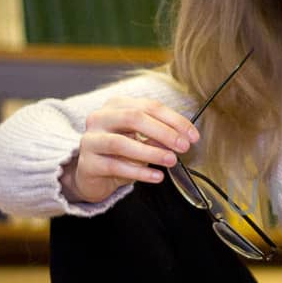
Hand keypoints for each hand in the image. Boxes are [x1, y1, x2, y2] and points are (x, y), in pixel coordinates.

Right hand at [62, 96, 199, 203]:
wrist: (92, 176)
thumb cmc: (120, 154)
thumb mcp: (142, 141)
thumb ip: (158, 137)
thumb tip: (181, 139)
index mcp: (117, 106)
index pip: (149, 106)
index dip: (174, 120)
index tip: (193, 136)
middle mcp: (100, 118)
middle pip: (133, 118)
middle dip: (163, 132)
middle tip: (183, 146)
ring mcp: (91, 140)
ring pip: (122, 143)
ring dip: (151, 152)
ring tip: (171, 160)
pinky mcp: (88, 163)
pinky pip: (116, 166)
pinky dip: (140, 172)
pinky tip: (157, 176)